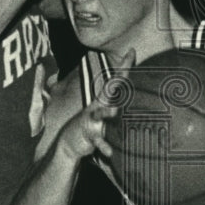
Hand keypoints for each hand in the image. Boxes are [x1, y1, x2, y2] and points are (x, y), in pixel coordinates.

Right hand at [57, 47, 134, 162]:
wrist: (69, 142)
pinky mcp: (88, 134)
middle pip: (110, 89)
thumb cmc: (93, 126)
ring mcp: (92, 119)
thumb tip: (135, 102)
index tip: (132, 51)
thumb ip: (118, 107)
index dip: (124, 66)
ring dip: (108, 113)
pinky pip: (97, 140)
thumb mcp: (104, 115)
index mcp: (104, 100)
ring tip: (115, 113)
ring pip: (101, 114)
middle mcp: (99, 106)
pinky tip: (110, 152)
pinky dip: (104, 146)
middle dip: (119, 77)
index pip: (116, 80)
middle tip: (128, 64)